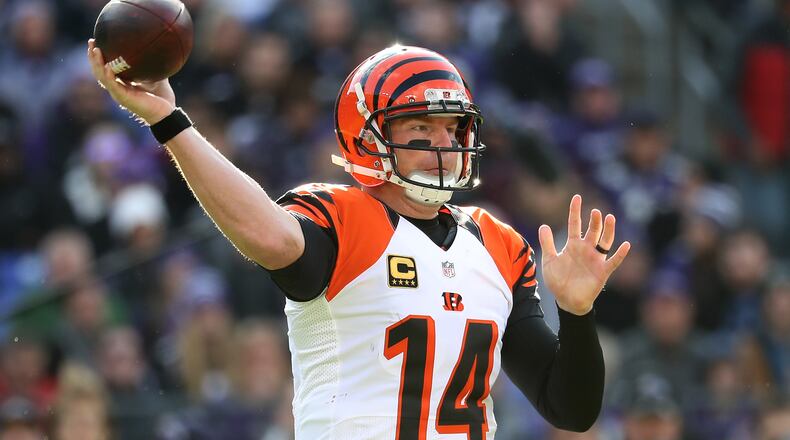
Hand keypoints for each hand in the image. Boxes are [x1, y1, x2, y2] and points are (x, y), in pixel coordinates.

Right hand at [87, 38, 175, 123]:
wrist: (167, 113)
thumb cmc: (162, 98)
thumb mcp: (157, 77)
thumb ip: (154, 64)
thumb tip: (160, 48)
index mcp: (122, 83)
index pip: (105, 68)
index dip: (99, 56)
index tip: (96, 42)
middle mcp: (117, 88)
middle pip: (99, 71)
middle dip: (93, 57)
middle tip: (92, 42)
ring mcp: (119, 93)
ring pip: (102, 77)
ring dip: (97, 63)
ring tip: (95, 50)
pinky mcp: (124, 98)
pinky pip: (113, 86)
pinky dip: (109, 76)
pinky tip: (107, 67)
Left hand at [538, 195, 630, 314]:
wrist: (567, 300)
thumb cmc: (558, 280)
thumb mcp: (549, 261)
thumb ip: (547, 244)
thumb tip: (543, 225)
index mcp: (573, 245)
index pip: (574, 224)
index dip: (575, 211)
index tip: (576, 197)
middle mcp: (586, 249)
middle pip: (592, 231)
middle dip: (594, 221)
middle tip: (594, 211)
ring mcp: (595, 260)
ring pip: (605, 241)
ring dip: (608, 231)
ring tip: (610, 218)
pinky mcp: (602, 271)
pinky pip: (613, 261)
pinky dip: (620, 254)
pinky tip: (626, 245)